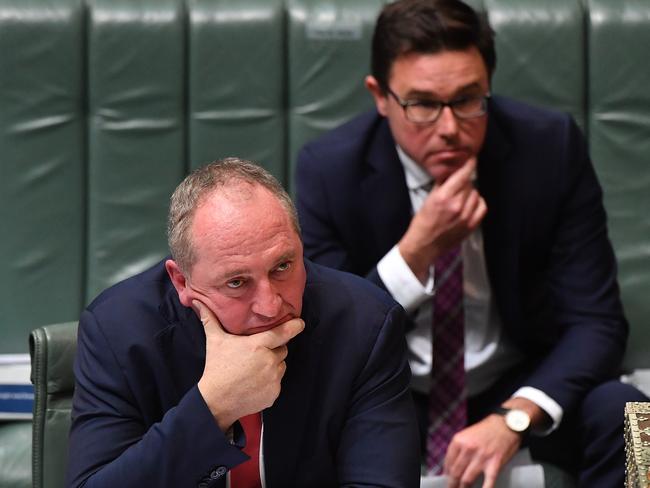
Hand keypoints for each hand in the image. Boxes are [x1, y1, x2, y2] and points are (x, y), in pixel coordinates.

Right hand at [193, 300, 304, 431]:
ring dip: (273, 365)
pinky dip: (270, 382)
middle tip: (257, 354)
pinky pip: (277, 382)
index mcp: (258, 345)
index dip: (294, 326)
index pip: (283, 332)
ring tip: (254, 369)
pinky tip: (255, 382)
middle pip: (282, 349)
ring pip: (281, 366)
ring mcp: (273, 378)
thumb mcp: (215, 341)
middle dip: (273, 350)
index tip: (300, 323)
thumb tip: (198, 302)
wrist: (216, 401)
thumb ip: (210, 319)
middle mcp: (269, 360)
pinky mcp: (274, 393)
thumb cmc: (217, 368)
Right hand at [398, 157, 486, 281]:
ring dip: (470, 193)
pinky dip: (477, 203)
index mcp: (443, 197)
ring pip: (476, 194)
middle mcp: (456, 205)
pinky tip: (469, 205)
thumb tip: (452, 172)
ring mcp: (466, 216)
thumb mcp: (429, 199)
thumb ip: (442, 185)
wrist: (424, 244)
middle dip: (463, 182)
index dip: (469, 164)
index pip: (462, 175)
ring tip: (460, 198)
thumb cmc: (423, 223)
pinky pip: (482, 207)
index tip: (471, 158)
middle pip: (469, 184)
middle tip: (456, 187)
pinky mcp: (471, 225)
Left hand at [444, 414, 520, 487]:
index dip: (446, 473)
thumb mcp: (467, 435)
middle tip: (452, 487)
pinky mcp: (495, 464)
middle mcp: (468, 449)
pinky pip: (488, 482)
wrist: (506, 423)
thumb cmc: (487, 429)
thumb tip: (452, 465)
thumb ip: (459, 448)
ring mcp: (481, 458)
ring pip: (467, 480)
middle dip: (452, 484)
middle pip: (455, 473)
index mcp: (459, 441)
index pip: (448, 462)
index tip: (447, 477)